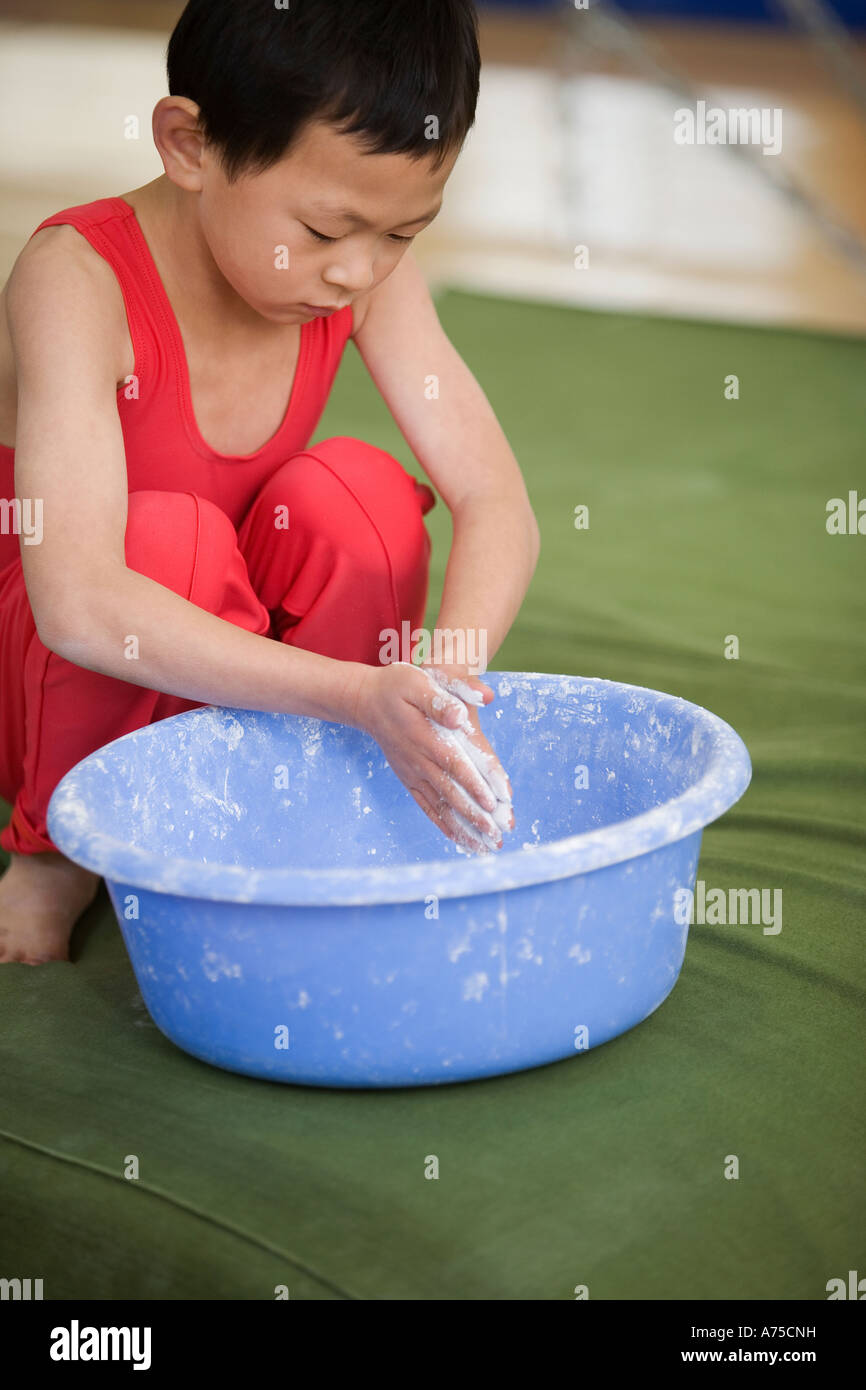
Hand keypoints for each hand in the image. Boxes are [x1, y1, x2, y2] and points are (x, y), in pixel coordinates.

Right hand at [352, 661, 512, 852]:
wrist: (366, 702)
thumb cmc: (398, 686)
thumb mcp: (420, 679)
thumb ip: (446, 691)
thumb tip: (466, 708)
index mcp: (427, 735)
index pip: (457, 762)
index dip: (477, 781)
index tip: (497, 801)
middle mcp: (421, 761)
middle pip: (452, 792)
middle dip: (477, 815)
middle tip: (499, 835)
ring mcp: (414, 774)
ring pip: (442, 805)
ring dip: (465, 827)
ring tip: (488, 846)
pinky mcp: (410, 780)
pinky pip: (428, 807)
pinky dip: (445, 825)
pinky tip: (462, 841)